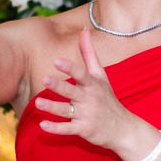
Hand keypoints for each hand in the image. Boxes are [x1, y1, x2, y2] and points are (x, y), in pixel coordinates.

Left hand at [34, 29, 138, 150]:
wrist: (123, 128)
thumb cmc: (107, 98)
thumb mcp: (101, 75)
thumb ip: (89, 53)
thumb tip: (83, 30)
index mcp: (92, 85)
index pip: (81, 74)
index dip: (70, 68)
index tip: (57, 61)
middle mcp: (89, 99)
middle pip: (72, 91)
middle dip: (59, 86)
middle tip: (44, 79)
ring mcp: (86, 115)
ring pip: (67, 111)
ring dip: (52, 107)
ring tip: (37, 103)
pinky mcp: (83, 129)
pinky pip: (67, 129)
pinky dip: (56, 128)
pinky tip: (42, 125)